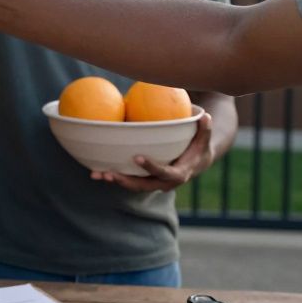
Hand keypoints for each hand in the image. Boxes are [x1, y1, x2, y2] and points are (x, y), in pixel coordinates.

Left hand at [92, 112, 214, 191]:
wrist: (197, 162)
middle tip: (109, 173)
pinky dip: (114, 176)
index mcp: (179, 174)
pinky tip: (96, 170)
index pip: (165, 173)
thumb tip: (205, 117)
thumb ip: (205, 129)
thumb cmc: (200, 146)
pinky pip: (129, 180)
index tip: (137, 158)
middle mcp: (164, 183)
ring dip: (115, 180)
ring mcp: (153, 183)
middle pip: (144, 185)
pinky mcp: (145, 179)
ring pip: (133, 185)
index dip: (152, 167)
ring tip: (97, 174)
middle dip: (126, 181)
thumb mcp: (204, 138)